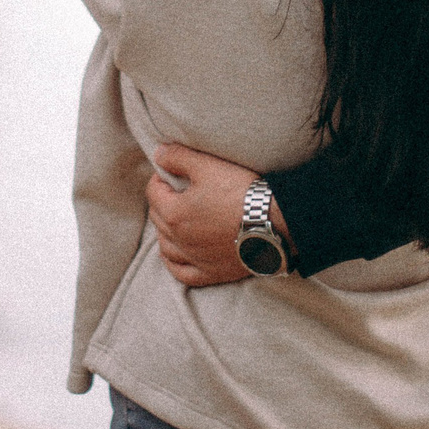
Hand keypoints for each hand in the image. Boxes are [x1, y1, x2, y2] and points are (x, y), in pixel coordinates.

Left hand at [146, 142, 267, 286]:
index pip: (153, 192)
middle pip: (158, 218)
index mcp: (174, 213)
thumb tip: (159, 154)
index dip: (160, 179)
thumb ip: (179, 157)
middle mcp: (179, 239)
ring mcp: (194, 258)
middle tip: (177, 191)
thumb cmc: (241, 192)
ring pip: (166, 246)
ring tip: (176, 219)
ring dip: (166, 231)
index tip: (172, 174)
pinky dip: (174, 263)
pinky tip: (175, 254)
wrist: (274, 222)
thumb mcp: (208, 165)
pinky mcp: (211, 273)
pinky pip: (182, 273)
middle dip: (163, 202)